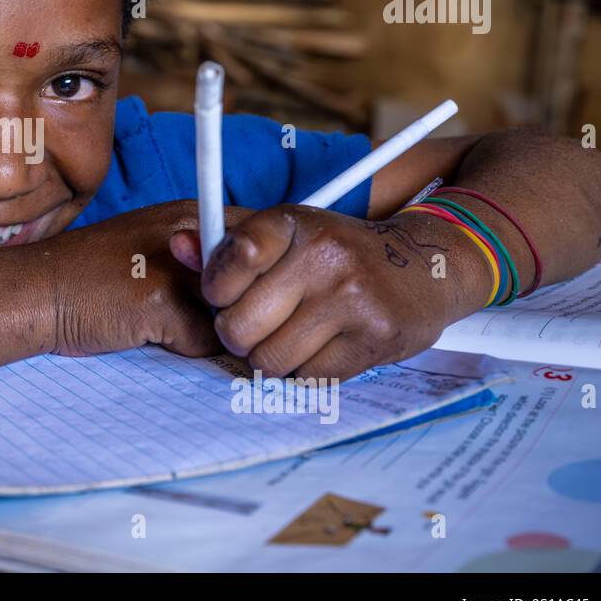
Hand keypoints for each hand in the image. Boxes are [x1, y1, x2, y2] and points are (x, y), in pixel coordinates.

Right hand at [47, 200, 251, 358]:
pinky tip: (147, 332)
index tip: (235, 292)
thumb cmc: (91, 275)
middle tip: (193, 309)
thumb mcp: (153, 246)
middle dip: (235, 304)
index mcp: (189, 213)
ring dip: (208, 328)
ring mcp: (177, 267)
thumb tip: (258, 294)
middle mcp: (190, 232)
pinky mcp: (162, 304)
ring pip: (233, 314)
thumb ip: (202, 258)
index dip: (257, 274)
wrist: (37, 291)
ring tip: (163, 319)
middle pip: (254, 280)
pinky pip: (204, 341)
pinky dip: (182, 347)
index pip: (259, 240)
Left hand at [168, 205, 485, 379]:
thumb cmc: (337, 255)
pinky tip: (319, 347)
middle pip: (237, 327)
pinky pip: (306, 378)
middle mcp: (323, 256)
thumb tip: (174, 246)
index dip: (215, 289)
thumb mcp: (285, 236)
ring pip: (268, 359)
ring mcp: (351, 299)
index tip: (225, 294)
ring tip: (288, 336)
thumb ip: (226, 246)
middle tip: (255, 325)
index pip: (228, 262)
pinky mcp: (372, 339)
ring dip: (270, 358)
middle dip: (237, 334)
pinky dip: (304, 371)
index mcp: (293, 222)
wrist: (425, 267)